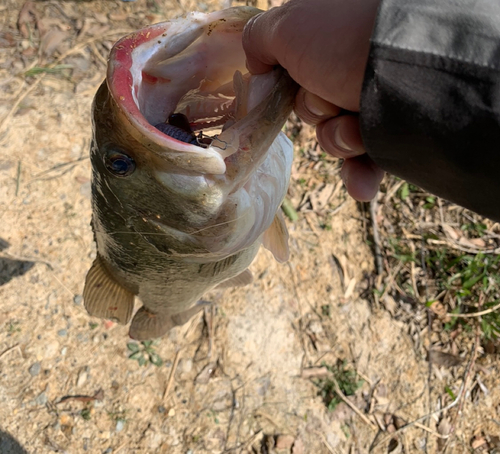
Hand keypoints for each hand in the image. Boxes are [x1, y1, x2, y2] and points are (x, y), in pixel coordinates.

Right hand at [243, 0, 384, 200]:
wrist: (413, 66)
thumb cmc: (344, 39)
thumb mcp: (287, 27)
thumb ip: (260, 40)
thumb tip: (255, 66)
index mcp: (332, 36)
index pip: (296, 68)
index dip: (286, 83)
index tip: (279, 90)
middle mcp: (355, 64)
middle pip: (315, 104)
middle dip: (317, 110)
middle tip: (330, 99)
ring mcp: (379, 96)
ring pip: (337, 135)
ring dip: (339, 139)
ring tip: (356, 131)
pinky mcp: (397, 130)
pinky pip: (369, 161)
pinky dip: (361, 174)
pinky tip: (362, 185)